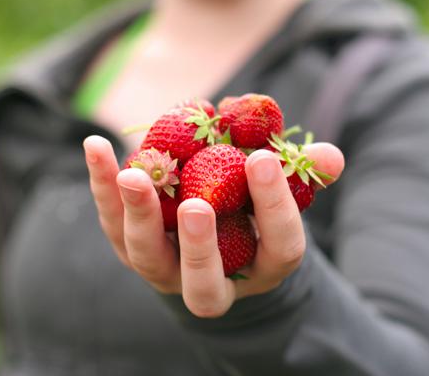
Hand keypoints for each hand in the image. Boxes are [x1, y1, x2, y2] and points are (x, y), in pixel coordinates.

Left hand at [83, 136, 343, 317]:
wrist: (211, 234)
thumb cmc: (252, 210)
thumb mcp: (281, 194)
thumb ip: (302, 175)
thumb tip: (332, 158)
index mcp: (260, 266)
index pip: (278, 246)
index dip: (275, 207)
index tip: (264, 159)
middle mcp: (210, 282)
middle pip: (202, 282)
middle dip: (200, 246)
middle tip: (197, 205)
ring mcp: (163, 269)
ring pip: (146, 257)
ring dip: (137, 215)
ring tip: (131, 174)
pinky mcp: (129, 245)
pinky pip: (111, 220)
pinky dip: (102, 185)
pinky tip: (96, 146)